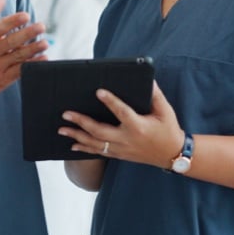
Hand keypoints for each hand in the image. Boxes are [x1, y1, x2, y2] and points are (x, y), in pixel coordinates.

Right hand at [0, 0, 47, 100]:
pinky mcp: (2, 80)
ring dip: (32, 50)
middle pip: (10, 42)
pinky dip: (32, 65)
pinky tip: (43, 58)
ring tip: (45, 43)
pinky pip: (19, 71)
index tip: (26, 16)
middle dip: (27, 34)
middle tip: (41, 26)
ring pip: (17, 57)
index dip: (12, 21)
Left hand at [59, 81, 183, 169]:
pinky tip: (72, 145)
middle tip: (66, 113)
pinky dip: (84, 149)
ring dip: (77, 136)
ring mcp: (121, 149)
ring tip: (62, 129)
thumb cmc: (168, 129)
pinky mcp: (119, 155)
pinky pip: (99, 152)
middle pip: (99, 131)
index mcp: (138, 126)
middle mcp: (127, 139)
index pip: (122, 112)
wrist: (171, 154)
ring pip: (95, 144)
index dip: (110, 101)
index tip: (98, 91)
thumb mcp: (165, 111)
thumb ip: (155, 95)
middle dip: (81, 122)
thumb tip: (148, 79)